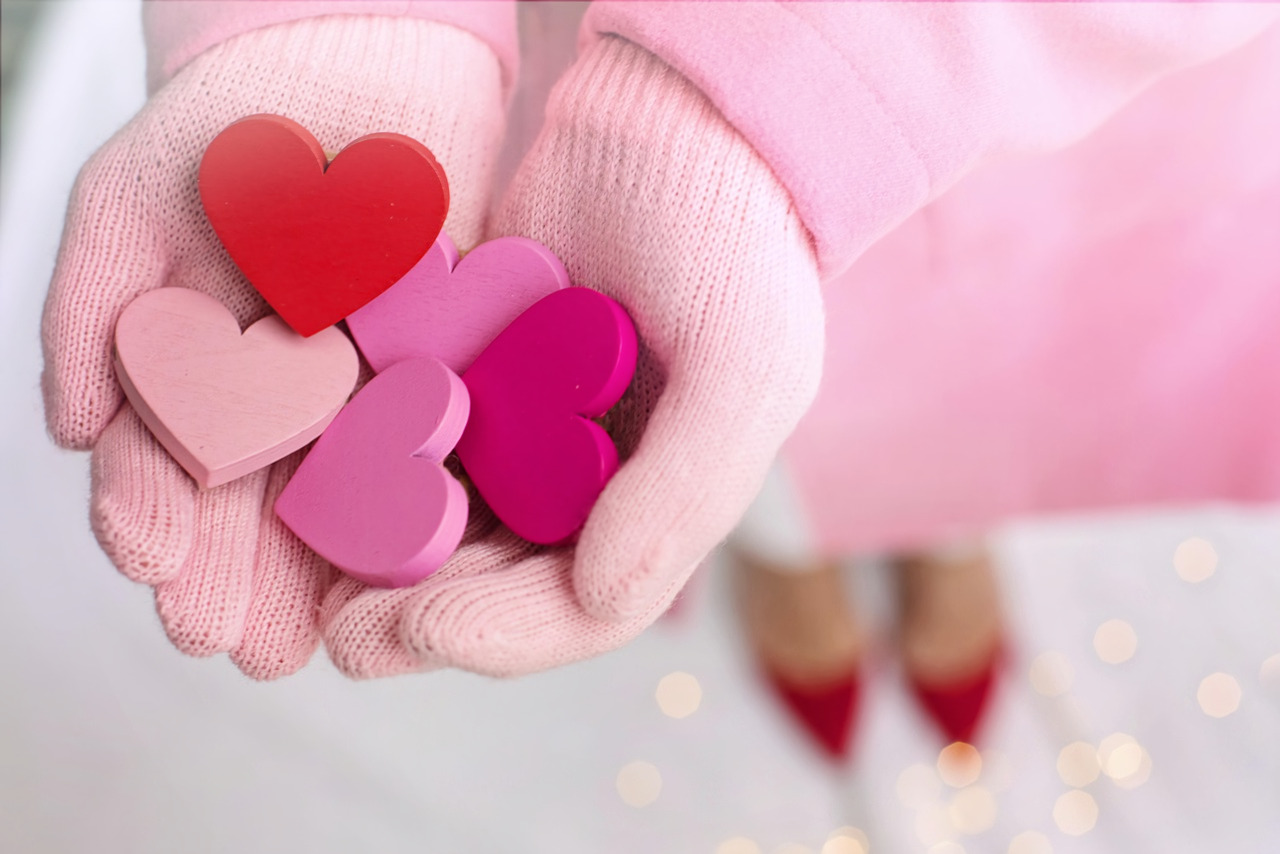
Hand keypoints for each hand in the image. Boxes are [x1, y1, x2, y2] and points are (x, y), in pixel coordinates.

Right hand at [42, 16, 504, 678]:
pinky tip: (411, 554)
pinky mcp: (441, 363)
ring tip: (306, 635)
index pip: (164, 464)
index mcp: (195, 373)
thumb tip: (65, 426)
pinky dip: (421, 497)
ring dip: (317, 568)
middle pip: (252, 501)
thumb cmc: (227, 129)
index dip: (153, 520)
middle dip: (238, 574)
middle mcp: (276, 397)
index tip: (155, 571)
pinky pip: (431, 441)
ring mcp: (361, 386)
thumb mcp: (130, 205)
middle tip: (234, 641)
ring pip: (335, 493)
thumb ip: (90, 308)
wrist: (349, 56)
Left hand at [322, 37, 825, 677]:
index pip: (584, 611)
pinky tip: (314, 484)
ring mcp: (529, 434)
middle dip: (422, 620)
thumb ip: (686, 491)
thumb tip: (596, 600)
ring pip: (448, 527)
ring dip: (385, 566)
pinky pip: (416, 441)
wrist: (674, 116)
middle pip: (502, 585)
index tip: (419, 631)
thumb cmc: (731, 242)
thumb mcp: (745, 368)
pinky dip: (370, 473)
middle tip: (340, 635)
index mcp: (662, 503)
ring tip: (315, 586)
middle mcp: (593, 487)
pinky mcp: (473, 377)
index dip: (504, 636)